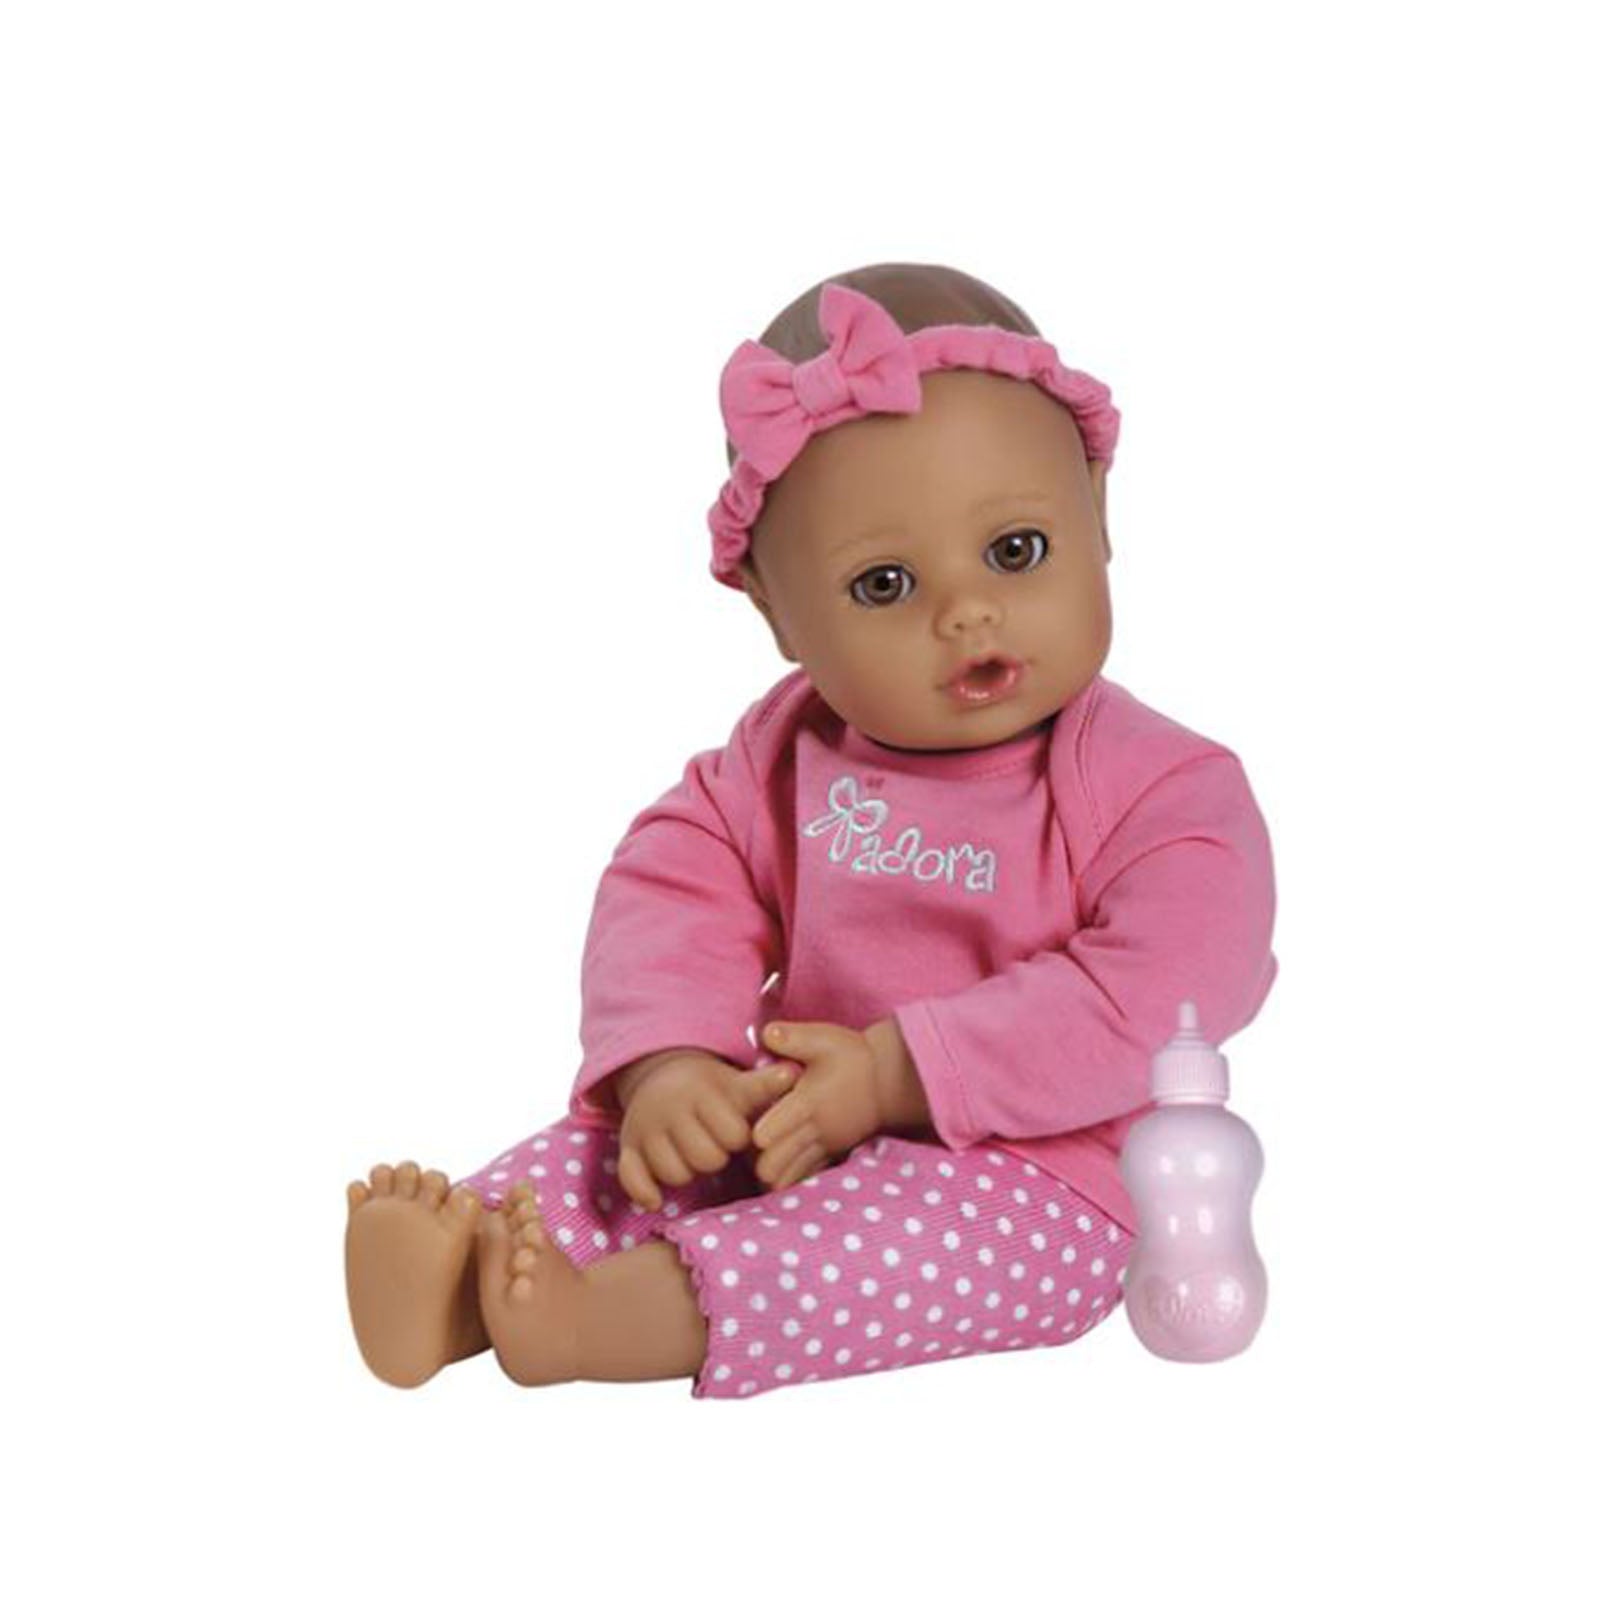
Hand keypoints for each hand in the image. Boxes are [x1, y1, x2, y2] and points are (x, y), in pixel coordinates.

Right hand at [614, 1049, 794, 1211]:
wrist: (664, 1076)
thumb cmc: (711, 1090)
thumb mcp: (736, 1083)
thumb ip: (765, 1083)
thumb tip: (794, 1072)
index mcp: (701, 1093)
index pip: (732, 1134)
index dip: (739, 1137)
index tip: (736, 1130)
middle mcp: (670, 1109)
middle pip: (706, 1158)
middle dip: (716, 1157)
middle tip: (715, 1146)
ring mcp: (646, 1129)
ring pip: (675, 1173)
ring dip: (688, 1172)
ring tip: (692, 1156)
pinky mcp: (628, 1147)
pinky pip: (630, 1177)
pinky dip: (643, 1192)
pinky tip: (657, 1200)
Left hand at [749, 1021, 887, 1189]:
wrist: (889, 1081)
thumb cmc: (853, 1057)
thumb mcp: (824, 1039)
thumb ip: (793, 1038)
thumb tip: (766, 1033)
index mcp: (807, 1103)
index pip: (772, 1131)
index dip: (755, 1133)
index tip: (747, 1129)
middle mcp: (814, 1131)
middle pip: (773, 1165)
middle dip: (753, 1161)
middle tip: (742, 1147)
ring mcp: (823, 1147)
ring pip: (787, 1179)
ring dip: (769, 1173)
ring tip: (756, 1158)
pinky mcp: (831, 1156)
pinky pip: (804, 1179)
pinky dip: (788, 1178)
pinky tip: (777, 1165)